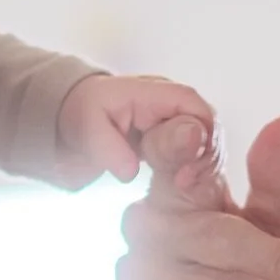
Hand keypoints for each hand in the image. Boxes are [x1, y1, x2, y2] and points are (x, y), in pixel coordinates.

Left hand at [55, 74, 219, 189]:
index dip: (199, 134)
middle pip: (206, 124)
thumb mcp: (86, 129)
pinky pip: (194, 152)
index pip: (192, 105)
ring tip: (183, 186)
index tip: (186, 170)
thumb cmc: (81, 115)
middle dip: (204, 154)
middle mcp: (170, 104)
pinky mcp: (173, 140)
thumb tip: (131, 172)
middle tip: (185, 183)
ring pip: (204, 141)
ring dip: (200, 164)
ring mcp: (174, 121)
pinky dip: (193, 169)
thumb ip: (108, 149)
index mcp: (152, 92)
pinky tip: (181, 186)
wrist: (72, 120)